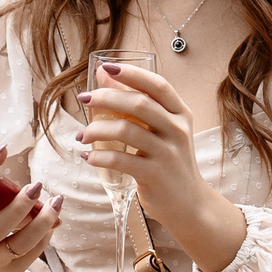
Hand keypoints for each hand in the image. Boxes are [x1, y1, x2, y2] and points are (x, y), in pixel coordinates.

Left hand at [75, 61, 246, 271]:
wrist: (189, 204)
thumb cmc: (170, 163)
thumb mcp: (161, 131)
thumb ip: (136, 105)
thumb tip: (104, 76)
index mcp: (181, 114)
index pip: (158, 86)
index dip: (132, 74)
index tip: (106, 68)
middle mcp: (177, 131)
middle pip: (138, 104)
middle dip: (106, 98)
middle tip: (84, 99)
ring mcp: (167, 153)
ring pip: (125, 131)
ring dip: (96, 130)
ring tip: (83, 135)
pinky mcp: (154, 175)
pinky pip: (120, 160)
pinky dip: (99, 157)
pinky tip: (88, 157)